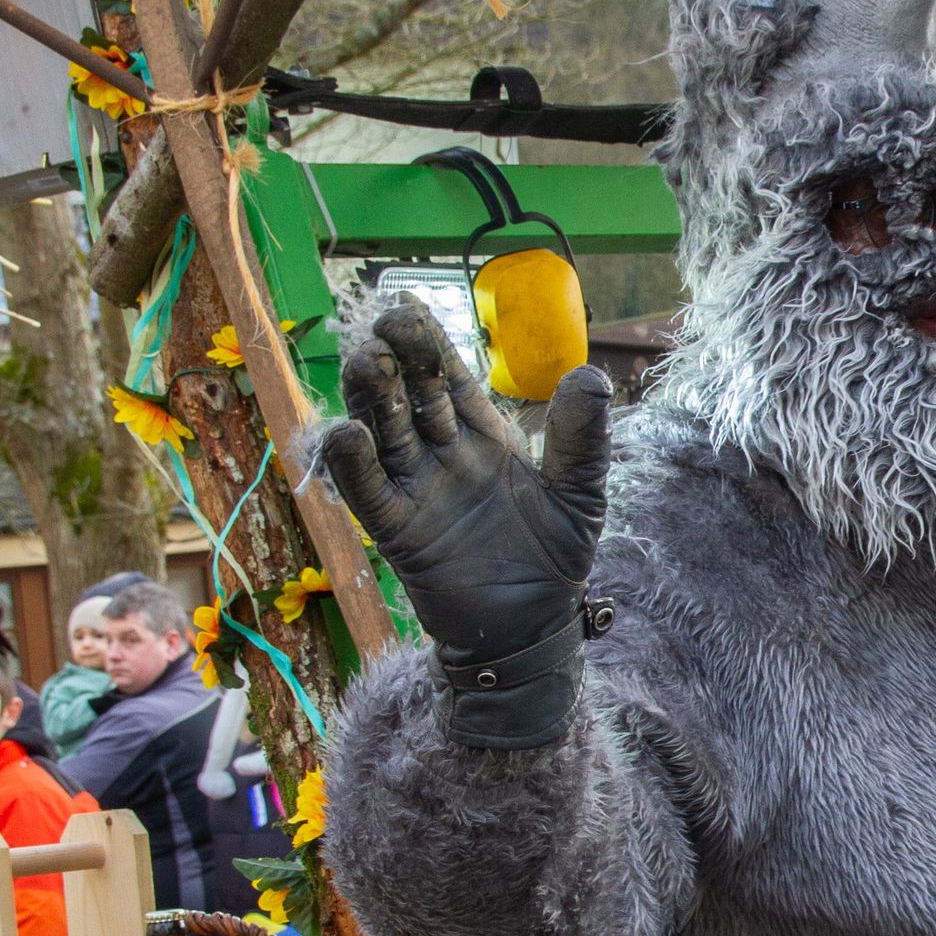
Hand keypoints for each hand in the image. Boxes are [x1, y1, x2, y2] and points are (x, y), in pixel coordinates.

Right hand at [319, 304, 610, 745]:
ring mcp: (417, 492)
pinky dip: (352, 466)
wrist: (535, 629)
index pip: (449, 379)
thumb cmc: (557, 559)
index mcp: (484, 438)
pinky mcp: (400, 534)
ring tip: (367, 363)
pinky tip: (346, 435)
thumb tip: (589, 372)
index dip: (429, 344)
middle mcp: (443, 457)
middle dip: (399, 362)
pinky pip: (367, 495)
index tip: (408, 306)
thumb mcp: (580, 493)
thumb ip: (582, 438)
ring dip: (371, 399)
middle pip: (411, 397)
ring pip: (384, 434)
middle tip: (388, 329)